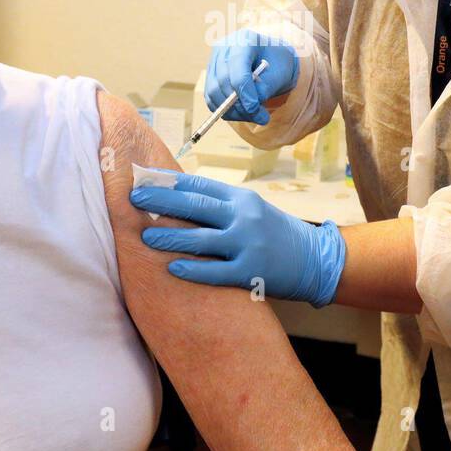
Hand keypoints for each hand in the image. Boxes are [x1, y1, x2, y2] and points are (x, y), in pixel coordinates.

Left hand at [129, 172, 344, 306]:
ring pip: (201, 238)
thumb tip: (178, 198)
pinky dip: (193, 270)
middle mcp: (243, 217)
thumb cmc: (276, 234)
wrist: (316, 259)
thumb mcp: (252, 210)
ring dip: (170, 236)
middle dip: (162, 201)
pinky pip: (216, 272)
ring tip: (145, 236)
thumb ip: (221, 205)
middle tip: (134, 199)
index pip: (199, 185)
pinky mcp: (251, 272)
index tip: (144, 178)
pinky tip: (172, 268)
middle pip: (195, 206)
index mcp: (241, 199)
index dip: (169, 182)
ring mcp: (247, 245)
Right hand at [205, 29, 298, 124]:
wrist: (271, 56)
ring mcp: (214, 60)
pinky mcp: (210, 74)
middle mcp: (224, 47)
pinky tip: (242, 113)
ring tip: (254, 116)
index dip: (244, 92)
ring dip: (232, 111)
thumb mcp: (281, 73)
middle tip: (261, 118)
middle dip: (240, 105)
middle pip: (223, 81)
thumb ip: (266, 88)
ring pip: (214, 91)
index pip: (238, 68)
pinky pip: (211, 97)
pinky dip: (224, 110)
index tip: (255, 109)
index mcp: (245, 40)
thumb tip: (249, 105)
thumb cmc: (279, 62)